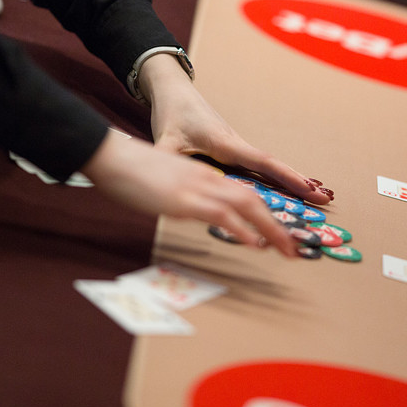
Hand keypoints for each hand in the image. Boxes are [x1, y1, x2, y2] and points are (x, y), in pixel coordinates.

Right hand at [80, 130, 297, 256]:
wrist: (111, 155)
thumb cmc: (131, 172)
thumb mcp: (164, 186)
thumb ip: (183, 198)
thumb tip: (192, 213)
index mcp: (203, 176)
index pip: (244, 194)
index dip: (266, 215)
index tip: (279, 236)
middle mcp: (207, 179)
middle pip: (253, 200)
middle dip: (278, 227)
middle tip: (295, 251)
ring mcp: (196, 188)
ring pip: (245, 205)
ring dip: (270, 229)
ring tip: (286, 250)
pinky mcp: (182, 199)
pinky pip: (220, 213)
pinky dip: (240, 229)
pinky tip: (253, 243)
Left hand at [138, 54, 333, 204]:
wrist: (174, 91)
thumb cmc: (171, 114)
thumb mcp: (165, 142)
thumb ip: (166, 163)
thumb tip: (158, 186)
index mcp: (224, 143)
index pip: (262, 162)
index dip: (286, 176)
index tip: (308, 188)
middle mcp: (237, 144)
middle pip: (274, 167)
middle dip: (300, 182)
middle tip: (328, 198)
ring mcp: (237, 147)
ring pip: (270, 168)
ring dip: (294, 181)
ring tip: (321, 197)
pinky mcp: (234, 151)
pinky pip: (261, 168)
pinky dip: (280, 179)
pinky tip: (293, 190)